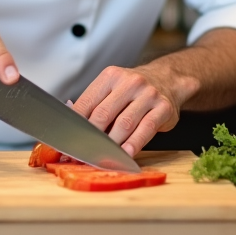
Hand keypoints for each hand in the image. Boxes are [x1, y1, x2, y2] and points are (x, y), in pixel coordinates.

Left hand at [70, 64, 190, 156]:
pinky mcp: (163, 108)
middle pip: (103, 114)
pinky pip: (145, 129)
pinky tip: (126, 154)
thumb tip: (71, 128)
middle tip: (83, 154)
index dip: (75, 126)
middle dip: (91, 138)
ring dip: (111, 144)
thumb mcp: (112, 89)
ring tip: (102, 158)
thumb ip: (94, 105)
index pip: (87, 103)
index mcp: (110, 76)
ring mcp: (148, 94)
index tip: (68, 142)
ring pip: (124, 124)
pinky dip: (133, 144)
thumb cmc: (132, 91)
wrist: (167, 80)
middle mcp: (129, 82)